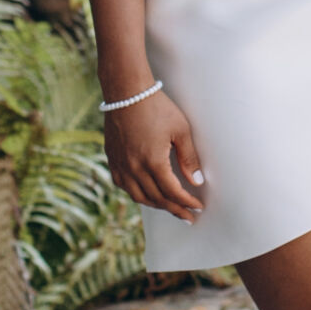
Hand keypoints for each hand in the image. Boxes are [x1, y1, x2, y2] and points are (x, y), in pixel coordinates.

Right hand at [102, 88, 205, 220]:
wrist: (127, 92)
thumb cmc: (157, 107)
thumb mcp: (181, 130)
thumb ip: (188, 158)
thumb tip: (196, 181)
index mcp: (153, 162)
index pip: (173, 192)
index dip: (187, 202)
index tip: (198, 207)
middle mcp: (134, 168)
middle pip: (157, 199)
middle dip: (175, 209)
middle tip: (188, 217)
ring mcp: (120, 165)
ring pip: (139, 196)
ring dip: (156, 205)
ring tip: (171, 208)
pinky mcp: (112, 159)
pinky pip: (123, 185)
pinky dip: (137, 194)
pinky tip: (146, 194)